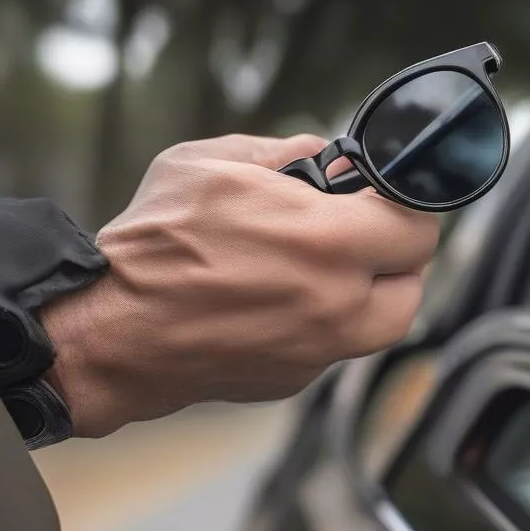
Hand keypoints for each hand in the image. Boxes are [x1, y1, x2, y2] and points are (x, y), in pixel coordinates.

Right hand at [40, 134, 439, 437]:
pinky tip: (289, 299)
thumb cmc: (151, 249)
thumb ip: (282, 152)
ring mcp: (321, 350)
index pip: (417, 224)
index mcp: (328, 242)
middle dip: (397, 249)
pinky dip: (331, 321)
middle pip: (415, 279)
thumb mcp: (211, 165)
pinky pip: (340, 345)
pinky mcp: (297, 378)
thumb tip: (324, 156)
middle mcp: (338, 304)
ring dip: (375, 289)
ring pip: (386, 320)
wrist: (112, 334)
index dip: (404, 203)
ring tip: (333, 264)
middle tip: (365, 230)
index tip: (384, 196)